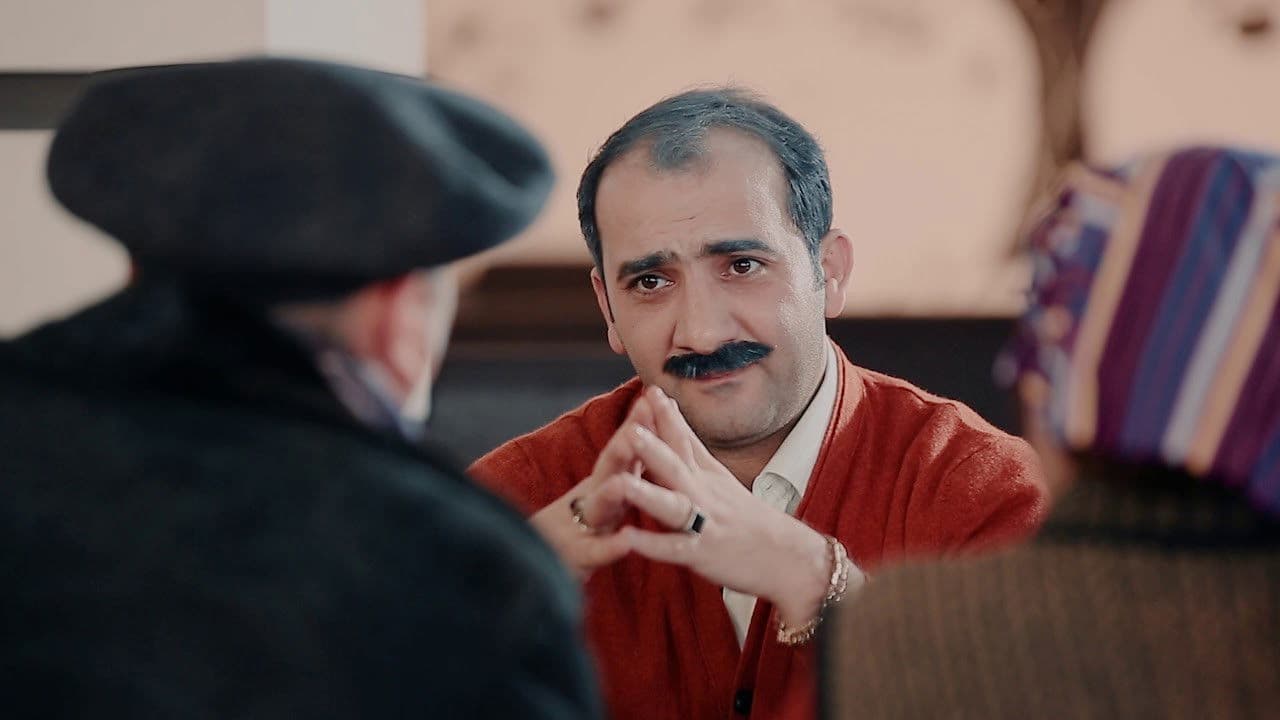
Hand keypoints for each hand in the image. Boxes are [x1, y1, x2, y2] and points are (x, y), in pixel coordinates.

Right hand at [528, 397, 655, 579]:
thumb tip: (638, 441)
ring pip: (598, 506)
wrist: (524, 566)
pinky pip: (593, 553)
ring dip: (610, 490)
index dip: (638, 425)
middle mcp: (591, 501)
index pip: (623, 452)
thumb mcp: (600, 501)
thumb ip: (617, 474)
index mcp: (602, 487)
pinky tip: (624, 541)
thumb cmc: (572, 534)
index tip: (655, 396)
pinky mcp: (574, 560)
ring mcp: (580, 528)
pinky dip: (609, 547)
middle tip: (645, 412)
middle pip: (609, 466)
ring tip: (625, 478)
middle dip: (627, 439)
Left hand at [616, 386, 832, 628]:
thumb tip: (672, 414)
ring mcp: (704, 525)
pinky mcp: (702, 555)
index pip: (686, 440)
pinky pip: (674, 549)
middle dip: (653, 447)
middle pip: (676, 467)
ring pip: (672, 506)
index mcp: (707, 477)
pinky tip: (628, 538)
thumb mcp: (721, 479)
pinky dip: (651, 544)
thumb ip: (694, 449)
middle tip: (631, 426)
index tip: (649, 389)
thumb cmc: (750, 519)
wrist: (789, 559)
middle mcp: (704, 496)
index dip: (667, 416)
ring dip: (646, 494)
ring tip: (620, 482)